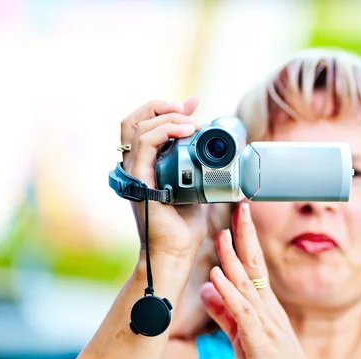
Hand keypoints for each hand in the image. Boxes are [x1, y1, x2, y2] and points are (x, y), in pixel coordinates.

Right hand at [120, 97, 207, 262]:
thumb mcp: (197, 188)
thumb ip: (202, 170)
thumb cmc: (186, 226)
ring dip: (168, 117)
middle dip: (162, 106)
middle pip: (135, 119)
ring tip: (193, 122)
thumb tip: (226, 156)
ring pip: (139, 126)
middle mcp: (135, 166)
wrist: (177, 252)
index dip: (167, 109)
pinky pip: (145, 145)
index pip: (146, 125)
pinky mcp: (139, 181)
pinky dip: (164, 131)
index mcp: (145, 165)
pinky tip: (185, 130)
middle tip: (190, 107)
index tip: (194, 104)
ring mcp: (134, 173)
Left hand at [200, 203, 324, 358]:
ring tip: (221, 234)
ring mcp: (264, 319)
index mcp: (264, 302)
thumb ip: (224, 310)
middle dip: (245, 235)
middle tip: (239, 208)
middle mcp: (266, 305)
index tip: (237, 217)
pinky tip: (217, 275)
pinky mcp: (258, 337)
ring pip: (246, 282)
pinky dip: (229, 291)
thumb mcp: (241, 332)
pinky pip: (241, 310)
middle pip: (254, 264)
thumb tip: (208, 286)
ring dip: (233, 257)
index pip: (253, 264)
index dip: (245, 240)